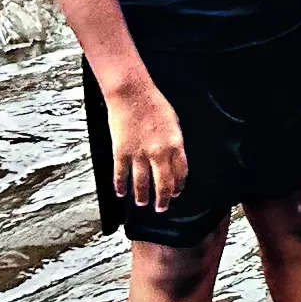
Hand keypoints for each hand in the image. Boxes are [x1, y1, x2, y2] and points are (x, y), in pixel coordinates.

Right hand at [107, 82, 187, 209]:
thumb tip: (173, 160)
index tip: (176, 193)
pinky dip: (120, 186)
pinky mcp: (121, 152)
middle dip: (163, 199)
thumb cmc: (154, 104)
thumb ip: (174, 143)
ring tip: (142, 202)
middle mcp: (159, 153)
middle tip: (161, 208)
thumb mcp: (174, 123)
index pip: (180, 173)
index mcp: (175, 144)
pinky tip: (121, 192)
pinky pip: (121, 175)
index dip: (178, 186)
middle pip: (163, 184)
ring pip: (142, 183)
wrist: (132, 93)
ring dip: (142, 196)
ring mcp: (139, 154)